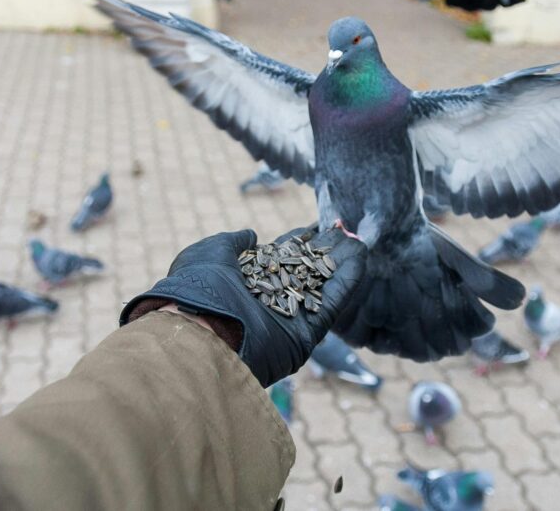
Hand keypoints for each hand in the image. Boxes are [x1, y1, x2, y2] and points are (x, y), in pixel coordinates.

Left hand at [120, 227, 366, 386]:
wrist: (199, 333)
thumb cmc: (198, 288)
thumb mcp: (210, 252)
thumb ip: (232, 242)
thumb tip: (251, 236)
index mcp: (243, 281)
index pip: (278, 257)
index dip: (299, 241)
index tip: (318, 225)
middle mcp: (267, 300)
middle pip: (304, 271)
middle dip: (325, 250)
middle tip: (346, 230)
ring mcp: (288, 318)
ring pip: (322, 285)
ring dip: (342, 263)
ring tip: (360, 239)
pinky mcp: (306, 335)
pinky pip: (330, 304)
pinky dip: (347, 281)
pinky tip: (361, 257)